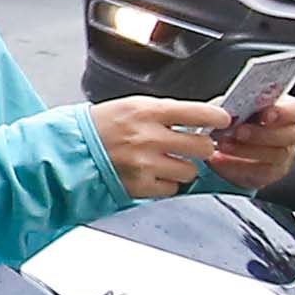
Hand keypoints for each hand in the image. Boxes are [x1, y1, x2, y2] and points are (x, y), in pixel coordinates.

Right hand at [89, 94, 233, 199]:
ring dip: (183, 167)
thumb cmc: (101, 126)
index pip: (197, 112)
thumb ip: (167, 112)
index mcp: (147, 111)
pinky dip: (166, 182)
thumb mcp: (133, 106)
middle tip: (194, 145)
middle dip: (202, 146)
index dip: (217, 117)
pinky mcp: (140, 186)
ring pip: (190, 170)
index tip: (224, 120)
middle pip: (202, 146)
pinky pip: (172, 188)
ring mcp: (145, 164)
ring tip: (166, 160)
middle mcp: (148, 137)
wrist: (71, 149)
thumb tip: (203, 114)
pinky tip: (153, 173)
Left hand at [203, 98, 294, 190]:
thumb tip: (228, 110)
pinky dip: (237, 166)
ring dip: (246, 150)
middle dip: (262, 134)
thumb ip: (236, 106)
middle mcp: (289, 133)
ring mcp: (284, 155)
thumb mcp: (231, 107)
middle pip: (290, 135)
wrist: (223, 146)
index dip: (284, 112)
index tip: (266, 115)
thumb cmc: (233, 120)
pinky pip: (260, 173)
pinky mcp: (271, 173)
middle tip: (238, 132)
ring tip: (223, 145)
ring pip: (276, 155)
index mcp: (284, 110)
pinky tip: (220, 160)